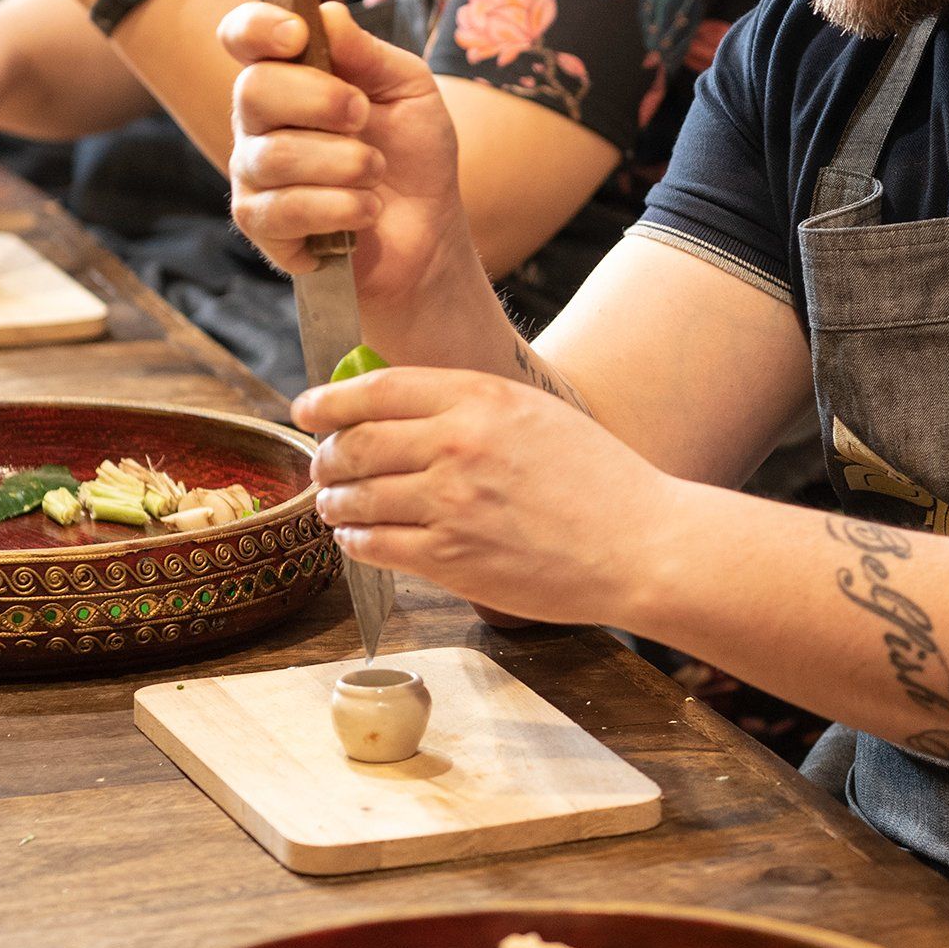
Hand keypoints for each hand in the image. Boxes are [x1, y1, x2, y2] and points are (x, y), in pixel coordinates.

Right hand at [221, 0, 473, 296]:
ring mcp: (253, 172)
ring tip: (375, 173)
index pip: (243, 36)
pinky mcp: (261, 225)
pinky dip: (341, 207)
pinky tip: (366, 210)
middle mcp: (259, 119)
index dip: (257, 28)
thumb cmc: (413, 153)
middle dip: (322, 100)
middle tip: (364, 116)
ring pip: (275, 154)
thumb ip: (369, 53)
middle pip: (253, 90)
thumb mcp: (410, 90)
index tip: (298, 34)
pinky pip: (284, 209)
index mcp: (289, 73)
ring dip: (346, 163)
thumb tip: (328, 15)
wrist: (429, 229)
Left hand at [295, 365, 680, 625]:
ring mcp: (451, 503)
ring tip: (334, 503)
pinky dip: (355, 540)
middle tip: (320, 463)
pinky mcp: (451, 558)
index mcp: (480, 398)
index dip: (330, 400)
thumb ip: (469, 405)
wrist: (640, 543)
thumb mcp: (535, 415)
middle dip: (324, 455)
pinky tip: (359, 537)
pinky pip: (374, 544)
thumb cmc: (596, 480)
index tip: (309, 408)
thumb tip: (398, 405)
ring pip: (355, 496)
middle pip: (355, 442)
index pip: (377, 388)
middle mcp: (458, 444)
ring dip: (333, 501)